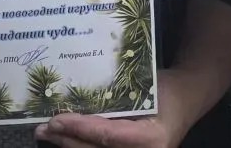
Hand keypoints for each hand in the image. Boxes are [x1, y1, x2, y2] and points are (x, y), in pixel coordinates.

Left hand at [36, 71, 191, 147]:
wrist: (186, 100)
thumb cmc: (166, 89)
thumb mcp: (145, 88)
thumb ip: (118, 98)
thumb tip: (80, 96)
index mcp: (151, 138)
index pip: (108, 136)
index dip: (80, 129)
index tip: (57, 120)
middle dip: (67, 141)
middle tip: (44, 128)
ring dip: (69, 146)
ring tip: (47, 134)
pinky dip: (81, 146)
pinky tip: (64, 138)